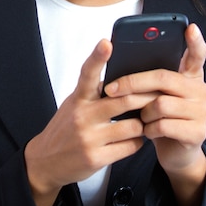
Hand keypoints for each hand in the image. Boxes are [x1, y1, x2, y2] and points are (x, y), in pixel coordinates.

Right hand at [24, 39, 145, 205]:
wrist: (46, 162)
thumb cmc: (66, 128)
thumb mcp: (75, 104)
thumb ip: (95, 92)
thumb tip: (125, 77)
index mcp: (78, 98)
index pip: (87, 73)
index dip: (97, 57)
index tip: (107, 43)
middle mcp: (82, 115)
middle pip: (125, 100)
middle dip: (147, 98)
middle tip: (159, 95)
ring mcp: (89, 137)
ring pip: (133, 125)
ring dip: (144, 124)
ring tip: (143, 122)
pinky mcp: (96, 158)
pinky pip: (130, 146)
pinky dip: (137, 142)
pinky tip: (133, 139)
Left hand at [104, 24, 205, 205]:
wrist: (176, 154)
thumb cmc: (161, 119)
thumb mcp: (156, 96)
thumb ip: (150, 80)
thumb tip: (120, 62)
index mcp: (191, 77)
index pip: (197, 54)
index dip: (195, 41)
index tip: (190, 27)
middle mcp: (201, 90)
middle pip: (163, 78)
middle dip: (132, 83)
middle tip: (110, 90)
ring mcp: (203, 111)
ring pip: (160, 104)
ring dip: (142, 113)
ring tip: (140, 118)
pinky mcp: (198, 132)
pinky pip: (163, 125)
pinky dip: (149, 129)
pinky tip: (147, 132)